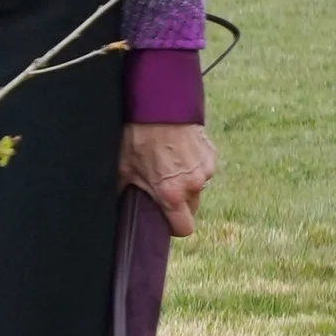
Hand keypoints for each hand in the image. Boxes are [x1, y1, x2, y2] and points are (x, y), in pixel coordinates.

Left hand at [121, 121, 217, 235]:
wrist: (159, 107)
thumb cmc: (138, 138)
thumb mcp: (124, 168)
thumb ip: (128, 192)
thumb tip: (123, 205)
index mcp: (171, 194)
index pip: (184, 228)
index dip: (174, 226)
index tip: (165, 220)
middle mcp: (194, 185)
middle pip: (192, 208)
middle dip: (179, 203)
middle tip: (162, 187)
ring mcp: (206, 169)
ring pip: (198, 187)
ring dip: (187, 182)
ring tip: (168, 164)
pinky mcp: (212, 154)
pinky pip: (204, 169)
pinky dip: (193, 166)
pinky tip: (178, 152)